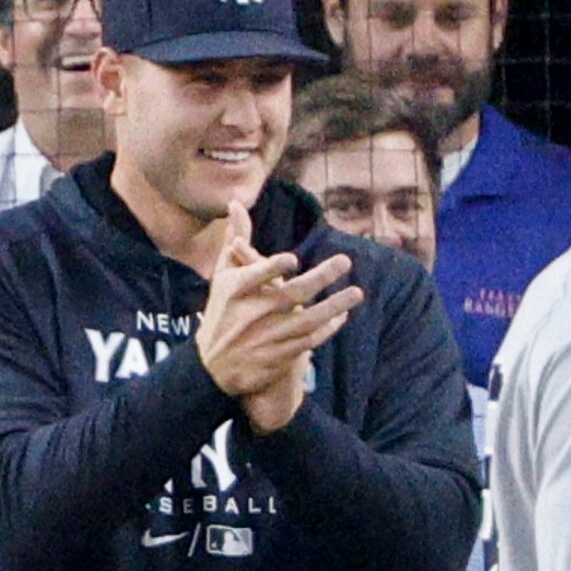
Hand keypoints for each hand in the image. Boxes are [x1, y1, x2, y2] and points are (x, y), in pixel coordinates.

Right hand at [197, 203, 361, 430]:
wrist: (212, 367)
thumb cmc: (221, 311)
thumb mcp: (222, 276)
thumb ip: (235, 240)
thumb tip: (236, 203)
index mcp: (233, 290)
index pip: (252, 277)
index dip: (271, 269)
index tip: (292, 259)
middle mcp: (250, 314)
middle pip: (289, 295)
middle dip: (320, 278)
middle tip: (345, 260)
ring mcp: (266, 337)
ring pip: (306, 320)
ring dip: (334, 306)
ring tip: (357, 292)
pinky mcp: (278, 356)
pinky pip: (308, 340)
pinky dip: (327, 329)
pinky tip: (343, 316)